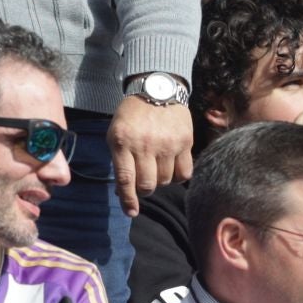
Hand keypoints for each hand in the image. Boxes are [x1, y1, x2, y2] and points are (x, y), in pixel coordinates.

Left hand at [108, 95, 193, 216]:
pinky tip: (171, 167)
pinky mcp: (185, 142)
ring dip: (159, 180)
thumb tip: (124, 191)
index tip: (131, 212)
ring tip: (156, 167)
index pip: (125, 178)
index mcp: (122, 141)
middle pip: (147, 184)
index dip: (128, 200)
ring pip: (165, 180)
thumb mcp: (116, 133)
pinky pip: (184, 173)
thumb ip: (119, 160)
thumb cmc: (132, 115)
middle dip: (143, 189)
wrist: (157, 89)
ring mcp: (167, 143)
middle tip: (143, 182)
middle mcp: (144, 144)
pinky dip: (177, 176)